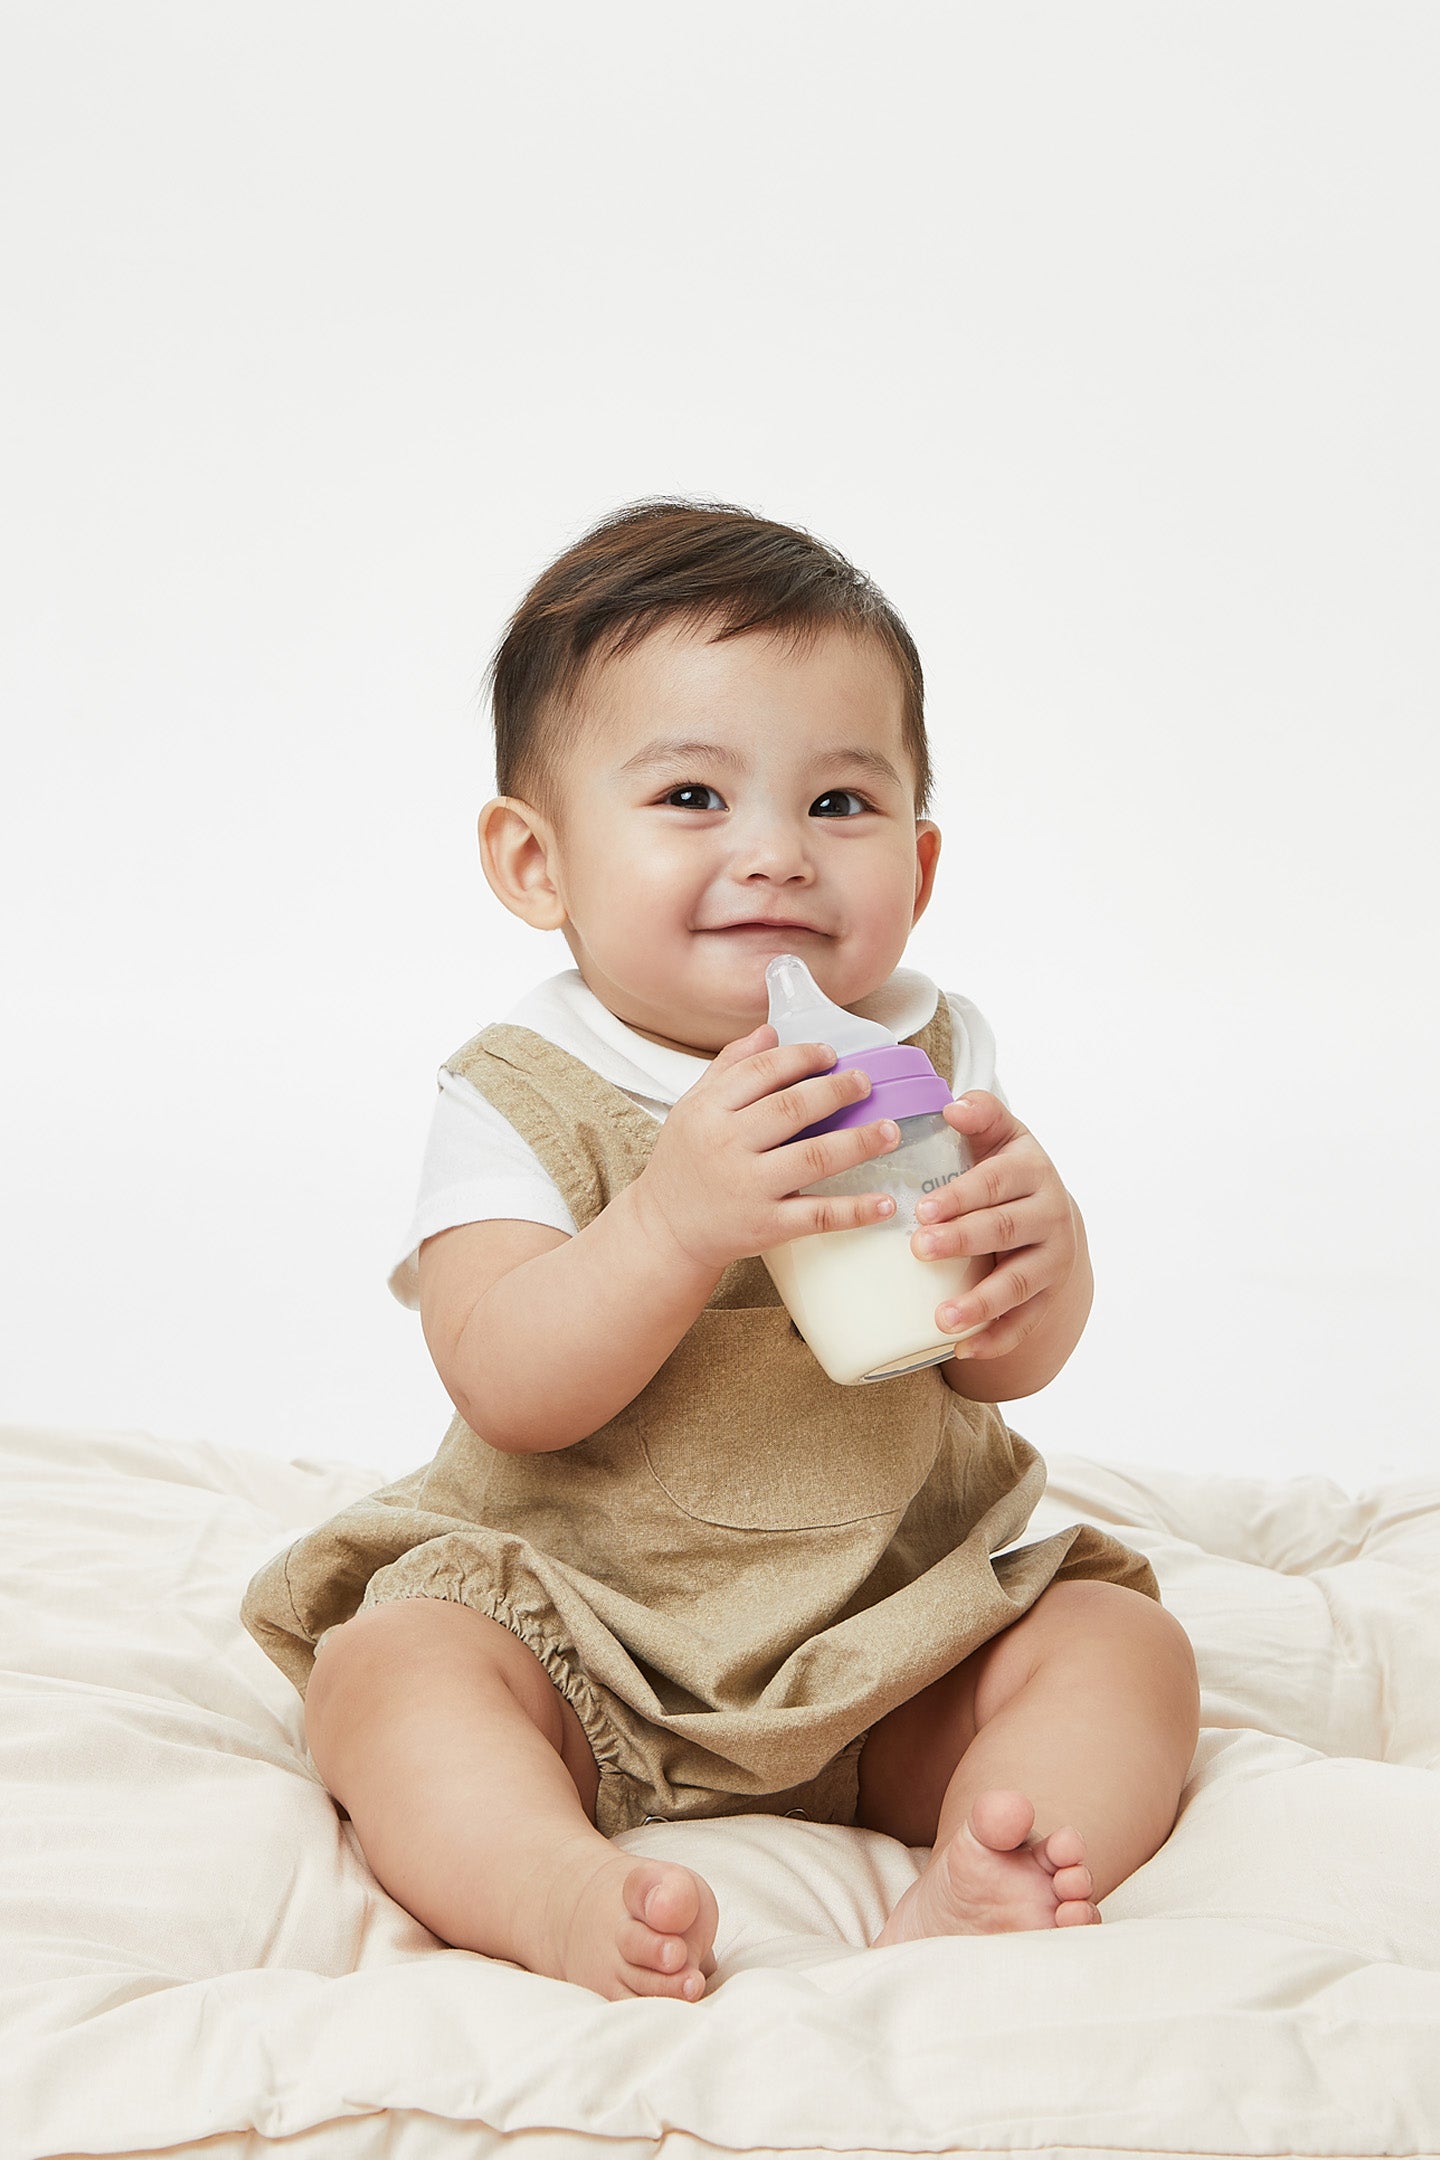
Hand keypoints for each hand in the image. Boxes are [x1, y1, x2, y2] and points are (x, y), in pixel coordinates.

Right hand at [633, 1023, 904, 1273]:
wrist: (665, 1230)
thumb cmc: (684, 1163)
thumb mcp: (693, 1108)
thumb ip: (730, 1068)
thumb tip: (770, 1031)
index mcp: (709, 1111)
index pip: (761, 1072)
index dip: (801, 1057)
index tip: (831, 1054)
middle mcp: (728, 1146)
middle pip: (792, 1109)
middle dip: (836, 1091)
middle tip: (865, 1083)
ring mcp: (749, 1188)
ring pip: (813, 1158)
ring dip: (858, 1142)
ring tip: (890, 1130)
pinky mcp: (767, 1226)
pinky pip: (818, 1216)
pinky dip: (855, 1210)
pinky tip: (885, 1201)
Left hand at [911, 1092, 1080, 1359]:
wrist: (1051, 1209)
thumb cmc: (1006, 1169)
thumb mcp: (999, 1136)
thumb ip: (981, 1115)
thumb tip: (952, 1106)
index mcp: (1032, 1171)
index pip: (996, 1183)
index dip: (961, 1196)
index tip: (923, 1209)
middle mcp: (1049, 1214)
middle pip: (1005, 1231)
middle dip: (963, 1241)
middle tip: (919, 1249)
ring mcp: (1052, 1258)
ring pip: (1019, 1283)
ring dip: (981, 1302)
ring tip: (942, 1318)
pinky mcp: (1050, 1295)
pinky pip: (1026, 1322)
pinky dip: (997, 1338)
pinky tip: (964, 1350)